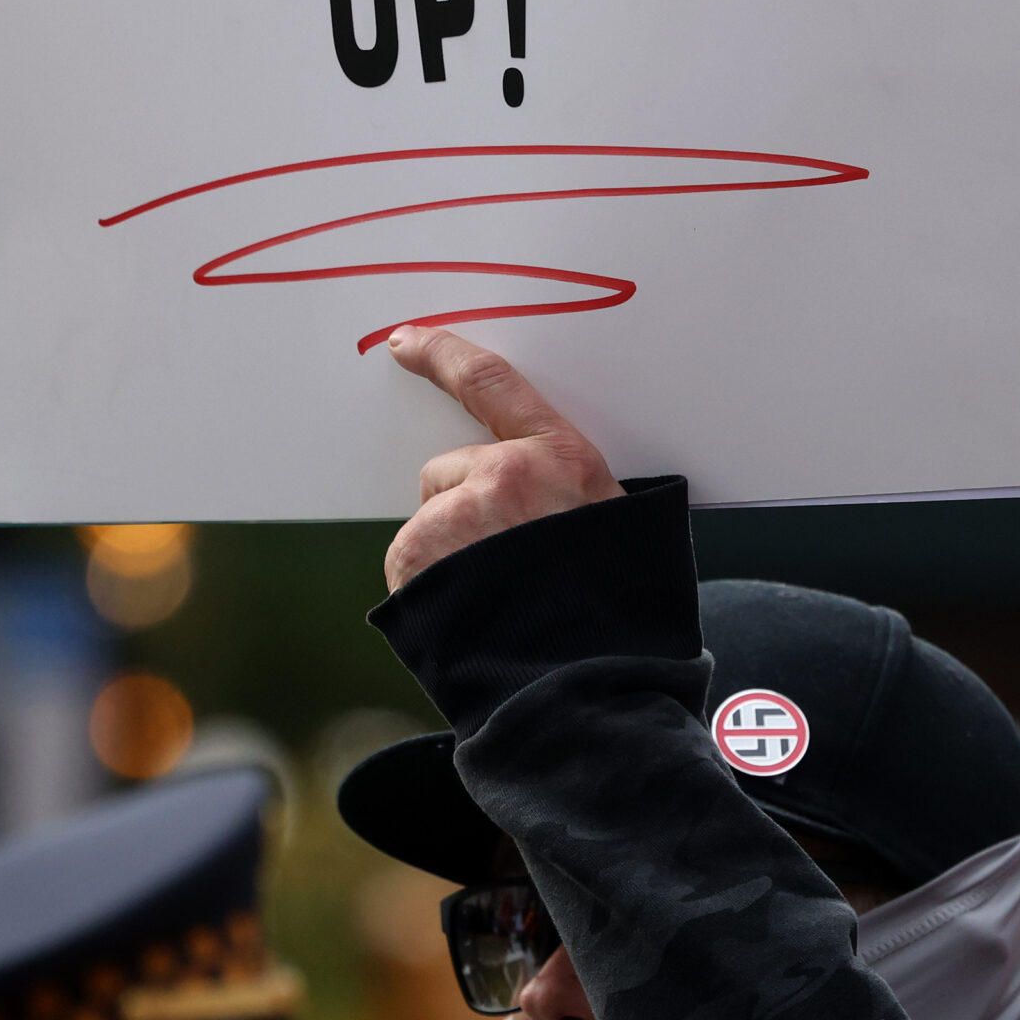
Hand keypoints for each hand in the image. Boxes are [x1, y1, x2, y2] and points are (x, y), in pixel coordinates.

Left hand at [383, 326, 622, 590]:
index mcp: (563, 460)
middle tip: (502, 566)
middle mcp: (506, 475)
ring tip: (492, 600)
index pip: (494, 384)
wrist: (585, 680)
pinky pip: (411, 568)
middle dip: (460, 511)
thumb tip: (527, 506)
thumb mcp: (611, 534)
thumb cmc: (609, 612)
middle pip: (448, 474)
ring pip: (430, 526)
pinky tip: (466, 616)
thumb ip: (561, 500)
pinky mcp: (419, 554)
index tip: (408, 339)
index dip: (445, 355)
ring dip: (447, 557)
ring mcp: (459, 515)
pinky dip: (428, 592)